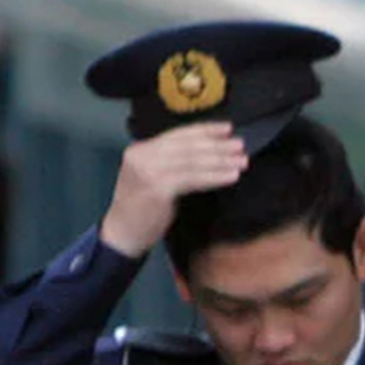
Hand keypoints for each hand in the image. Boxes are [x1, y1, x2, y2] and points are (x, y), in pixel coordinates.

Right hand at [98, 123, 248, 257]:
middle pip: (187, 146)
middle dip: (217, 145)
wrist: (122, 235)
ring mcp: (149, 171)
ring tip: (242, 161)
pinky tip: (231, 177)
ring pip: (193, 161)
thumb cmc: (142, 209)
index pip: (177, 134)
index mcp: (140, 149)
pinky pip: (194, 179)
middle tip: (240, 145)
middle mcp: (142, 155)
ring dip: (221, 161)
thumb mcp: (151, 176)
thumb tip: (209, 149)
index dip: (205, 130)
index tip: (228, 128)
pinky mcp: (158, 188)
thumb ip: (171, 161)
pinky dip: (215, 177)